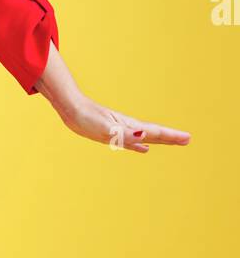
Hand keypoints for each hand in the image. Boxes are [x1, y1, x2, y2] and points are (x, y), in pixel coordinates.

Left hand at [58, 94, 191, 153]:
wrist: (71, 108)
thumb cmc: (86, 118)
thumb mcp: (105, 128)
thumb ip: (125, 133)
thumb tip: (145, 136)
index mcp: (129, 127)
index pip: (155, 132)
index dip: (171, 137)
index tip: (187, 138)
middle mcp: (128, 127)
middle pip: (154, 133)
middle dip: (171, 138)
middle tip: (187, 140)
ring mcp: (121, 130)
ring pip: (146, 136)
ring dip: (160, 140)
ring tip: (172, 142)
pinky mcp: (111, 133)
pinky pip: (132, 141)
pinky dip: (140, 145)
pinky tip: (144, 148)